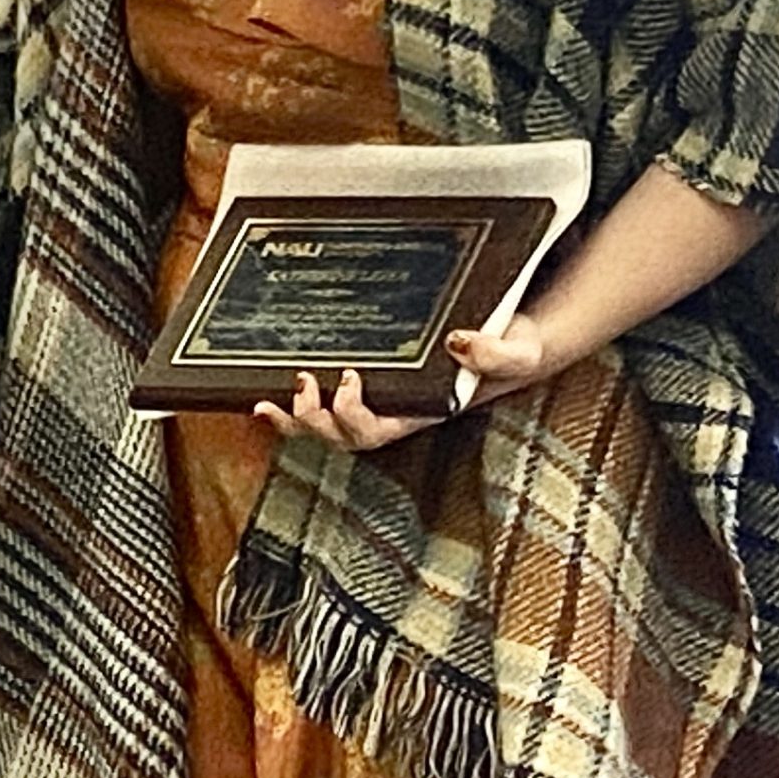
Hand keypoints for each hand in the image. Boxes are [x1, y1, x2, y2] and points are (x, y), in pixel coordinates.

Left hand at [253, 314, 550, 451]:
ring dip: (292, 422)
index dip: (354, 414)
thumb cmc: (510, 349)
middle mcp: (392, 415)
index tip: (349, 376)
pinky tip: (261, 397)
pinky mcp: (360, 383)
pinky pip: (319, 408)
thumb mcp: (517, 350)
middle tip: (303, 383)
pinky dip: (289, 409)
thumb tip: (461, 344)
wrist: (507, 338)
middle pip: (342, 439)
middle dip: (314, 422)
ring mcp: (374, 403)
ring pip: (322, 432)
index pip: (379, 431)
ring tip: (268, 402)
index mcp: (420, 414)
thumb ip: (499, 353)